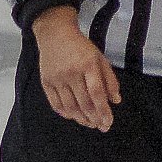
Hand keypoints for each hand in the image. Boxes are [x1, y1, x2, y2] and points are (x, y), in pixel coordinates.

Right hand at [31, 6, 121, 128]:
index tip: (108, 122)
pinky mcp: (46, 82)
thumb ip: (110, 80)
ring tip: (90, 124)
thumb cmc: (80, 47)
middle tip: (101, 126)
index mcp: (88, 64)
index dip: (103, 110)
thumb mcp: (100, 58)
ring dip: (81, 119)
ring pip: (70, 106)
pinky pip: (56, 103)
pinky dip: (65, 113)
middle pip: (83, 102)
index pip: (97, 93)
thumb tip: (116, 100)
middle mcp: (71, 72)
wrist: (55, 34)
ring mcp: (57, 78)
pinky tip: (73, 116)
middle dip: (94, 118)